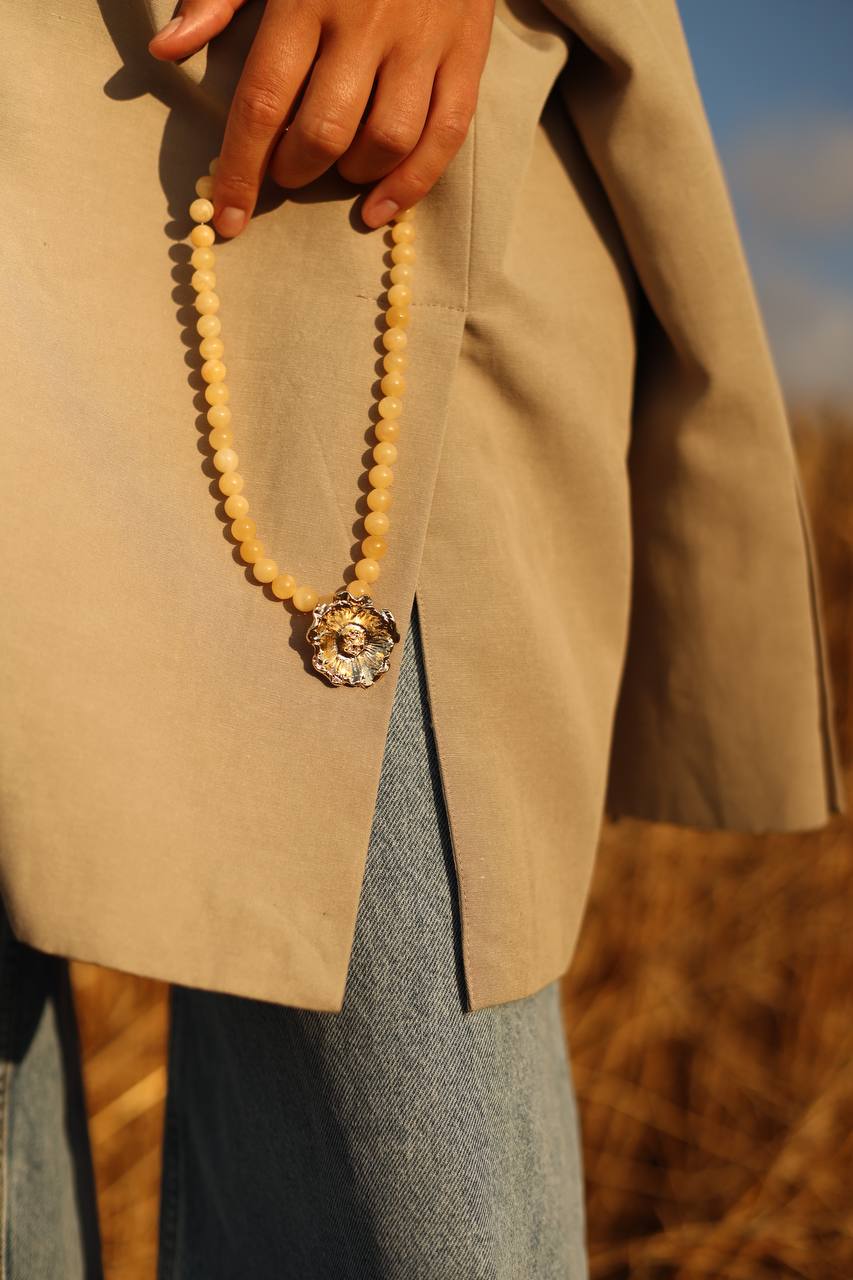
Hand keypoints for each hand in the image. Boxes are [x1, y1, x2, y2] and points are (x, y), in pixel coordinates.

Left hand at [149, 0, 493, 235]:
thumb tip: (167, 50)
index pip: (264, 102)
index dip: (241, 170)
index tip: (227, 219)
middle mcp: (365, 23)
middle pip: (325, 132)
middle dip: (295, 170)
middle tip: (287, 170)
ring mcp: (421, 41)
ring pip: (386, 140)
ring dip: (352, 175)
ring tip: (335, 170)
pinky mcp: (466, 52)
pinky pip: (445, 135)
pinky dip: (412, 183)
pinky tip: (381, 208)